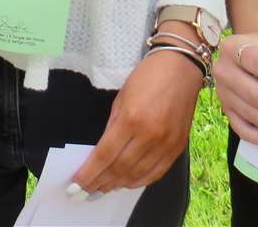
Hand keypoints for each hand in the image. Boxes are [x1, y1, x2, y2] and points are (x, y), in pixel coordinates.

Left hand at [69, 49, 200, 196]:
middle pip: (120, 168)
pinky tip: (127, 183)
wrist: (181, 68)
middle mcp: (150, 135)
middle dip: (100, 182)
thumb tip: (102, 152)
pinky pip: (157, 172)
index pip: (105, 155)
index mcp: (131, 119)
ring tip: (103, 188)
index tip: (76, 183)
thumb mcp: (121, 97)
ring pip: (138, 175)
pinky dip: (140, 181)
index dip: (89, 172)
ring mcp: (166, 144)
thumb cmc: (147, 77)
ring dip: (118, 185)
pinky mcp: (178, 147)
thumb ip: (112, 125)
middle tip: (86, 190)